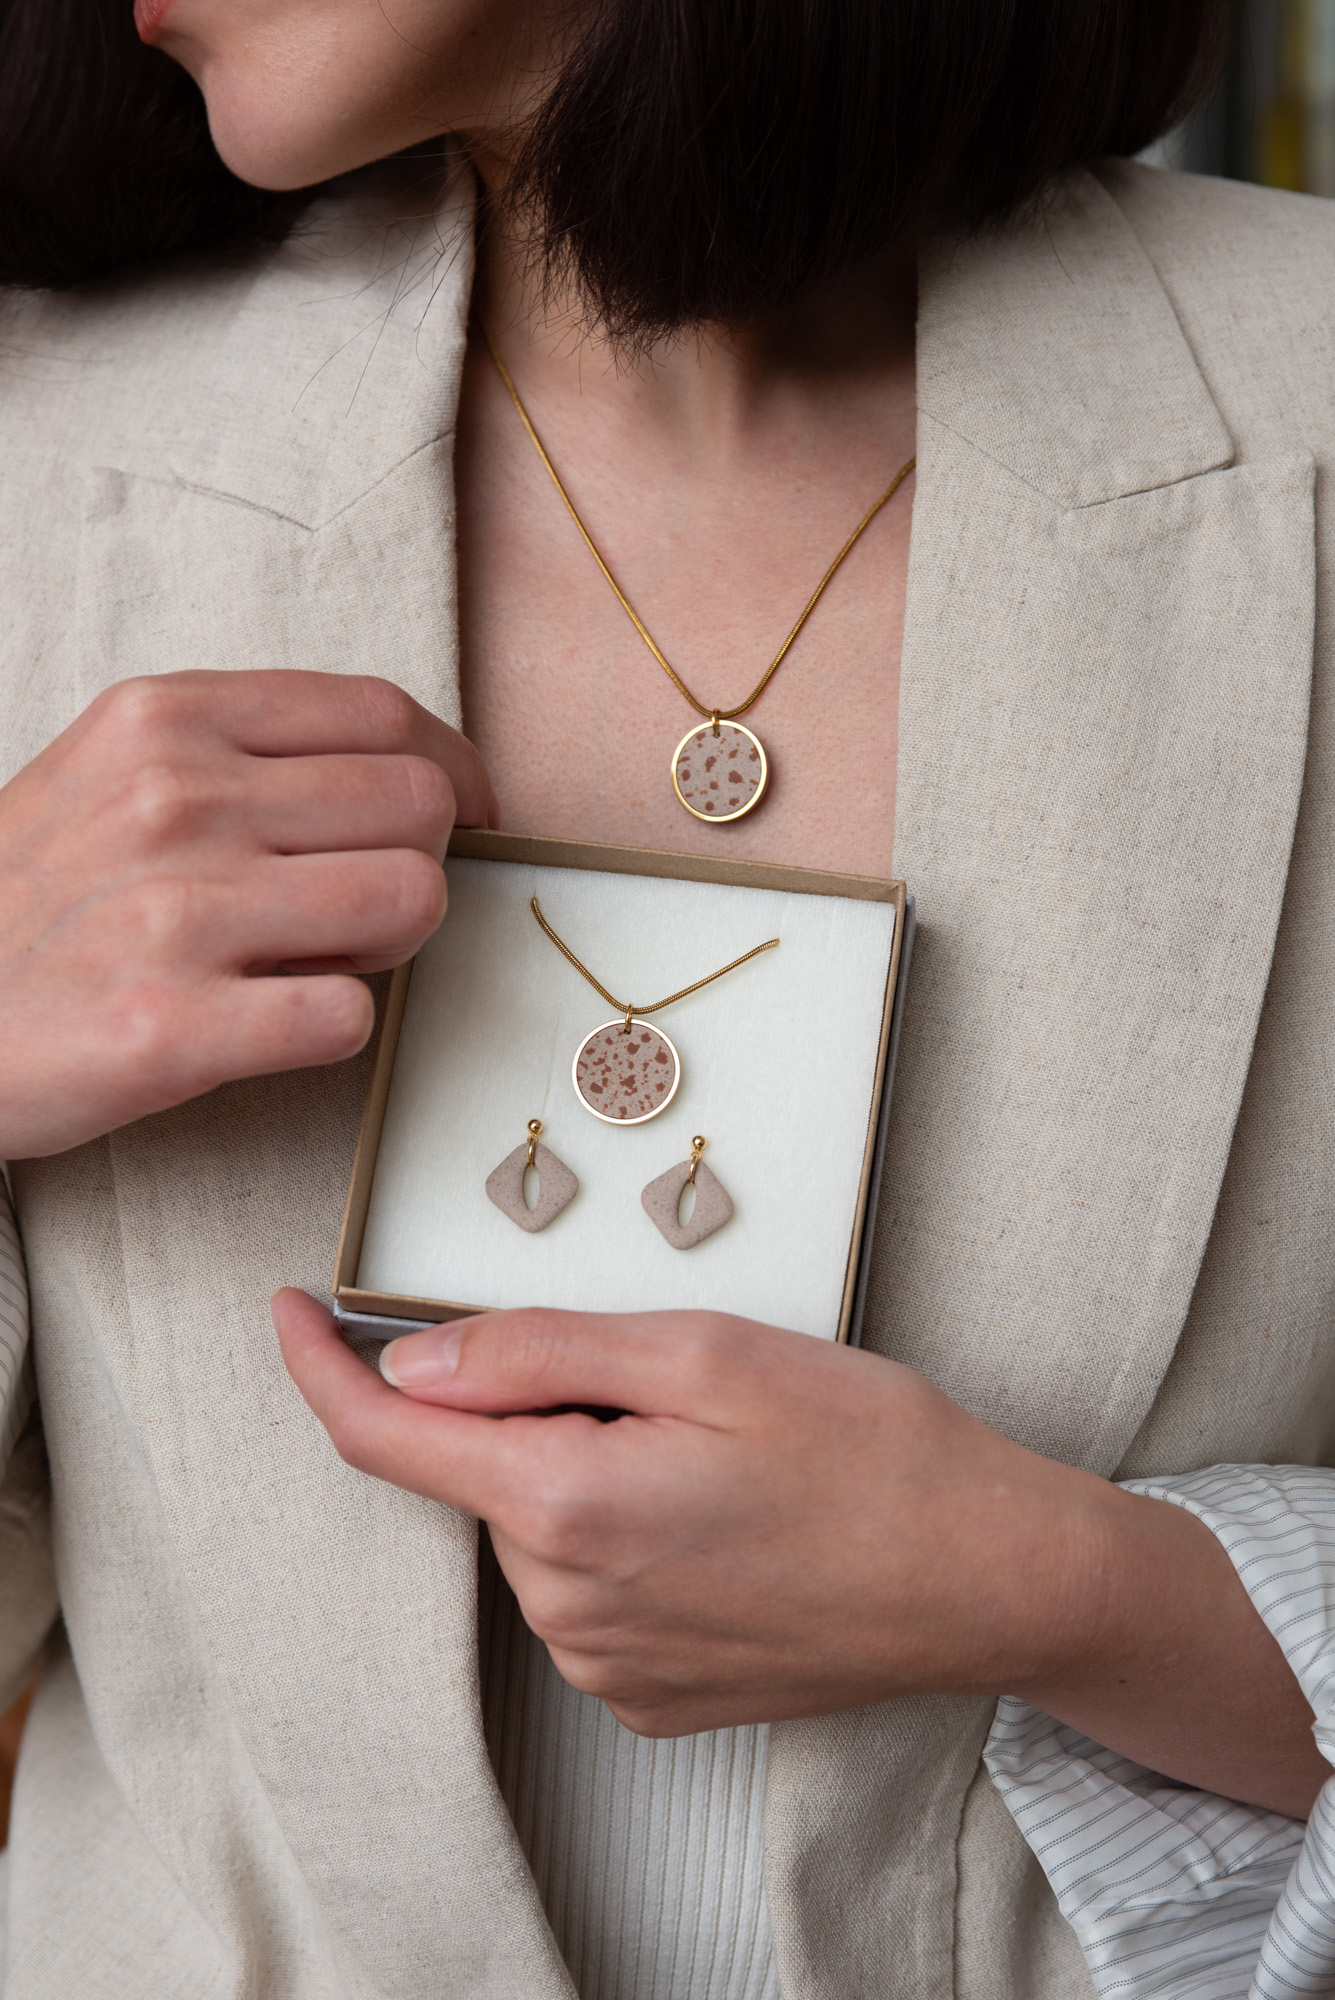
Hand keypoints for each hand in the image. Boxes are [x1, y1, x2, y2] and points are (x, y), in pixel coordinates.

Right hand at [0, 670, 497, 1156]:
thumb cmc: (32, 901)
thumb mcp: (112, 775)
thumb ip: (245, 755)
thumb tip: (406, 772)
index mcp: (167, 721)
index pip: (384, 715)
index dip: (452, 770)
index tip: (463, 815)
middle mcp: (176, 800)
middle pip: (420, 807)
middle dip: (422, 861)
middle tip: (370, 905)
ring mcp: (175, 914)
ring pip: (410, 900)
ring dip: (391, 944)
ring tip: (321, 959)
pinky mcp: (172, 1028)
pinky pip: (348, 1017)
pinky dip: (333, 1027)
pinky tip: (275, 1022)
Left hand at [275, 1291, 1325, 1815]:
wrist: (990, 1579)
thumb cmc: (875, 1453)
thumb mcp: (708, 1353)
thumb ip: (539, 1351)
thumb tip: (412, 1358)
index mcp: (569, 1505)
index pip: (387, 1436)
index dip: (321, 1366)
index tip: (290, 1311)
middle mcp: (568, 1606)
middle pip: (486, 1470)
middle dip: (537, 1405)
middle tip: (669, 1377)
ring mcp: (608, 1666)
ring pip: (541, 1528)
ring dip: (589, 1470)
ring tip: (726, 1456)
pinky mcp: (650, 1697)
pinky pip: (590, 1592)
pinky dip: (623, 1534)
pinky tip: (727, 1518)